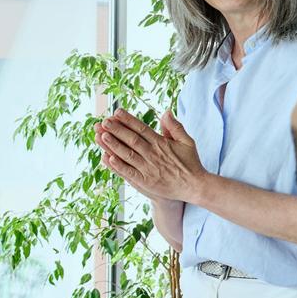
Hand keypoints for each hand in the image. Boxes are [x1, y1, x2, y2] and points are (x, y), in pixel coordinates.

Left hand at [94, 108, 208, 202]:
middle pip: (131, 139)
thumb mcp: (187, 141)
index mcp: (161, 143)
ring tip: (101, 136)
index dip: (128, 120)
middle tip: (103, 121)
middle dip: (116, 130)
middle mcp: (153, 154)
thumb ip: (175, 127)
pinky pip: (129, 172)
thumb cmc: (190, 163)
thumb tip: (166, 111)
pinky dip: (118, 166)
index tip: (116, 112)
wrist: (195, 186)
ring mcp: (148, 168)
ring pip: (128, 154)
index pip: (141, 128)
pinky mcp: (146, 182)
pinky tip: (108, 159)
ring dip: (114, 145)